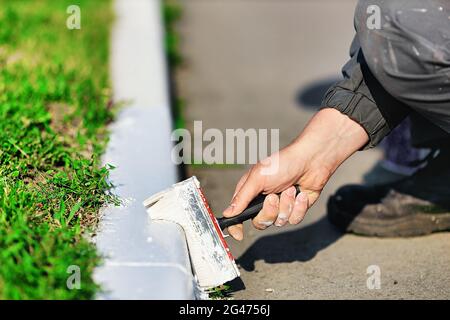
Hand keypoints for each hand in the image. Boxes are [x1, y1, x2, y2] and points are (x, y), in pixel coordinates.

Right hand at [223, 108, 368, 239]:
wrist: (312, 161)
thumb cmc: (282, 164)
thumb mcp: (258, 178)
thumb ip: (242, 197)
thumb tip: (227, 213)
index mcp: (250, 193)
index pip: (238, 215)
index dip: (236, 227)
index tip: (238, 235)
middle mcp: (263, 202)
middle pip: (260, 222)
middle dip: (269, 211)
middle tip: (274, 196)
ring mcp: (280, 206)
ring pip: (279, 222)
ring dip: (286, 205)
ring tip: (291, 189)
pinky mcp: (296, 209)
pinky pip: (294, 219)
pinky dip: (298, 207)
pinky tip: (301, 194)